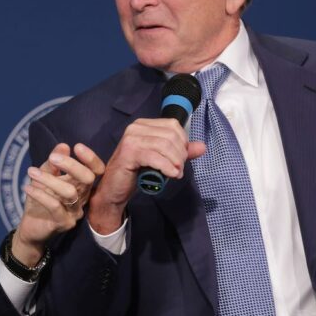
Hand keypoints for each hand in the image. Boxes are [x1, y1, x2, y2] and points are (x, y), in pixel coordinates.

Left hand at [12, 143, 104, 266]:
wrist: (30, 227)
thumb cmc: (40, 199)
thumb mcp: (44, 177)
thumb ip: (53, 164)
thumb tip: (63, 146)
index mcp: (81, 185)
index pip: (97, 171)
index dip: (91, 159)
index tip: (77, 147)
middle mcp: (83, 198)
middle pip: (88, 179)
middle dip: (71, 165)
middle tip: (53, 158)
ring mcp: (75, 212)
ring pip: (70, 192)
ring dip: (49, 179)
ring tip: (31, 172)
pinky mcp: (64, 223)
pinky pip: (55, 206)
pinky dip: (40, 194)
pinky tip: (27, 187)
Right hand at [88, 118, 204, 233]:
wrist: (113, 190)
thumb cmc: (135, 173)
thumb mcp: (161, 160)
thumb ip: (180, 152)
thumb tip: (202, 146)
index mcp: (143, 125)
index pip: (173, 125)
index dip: (182, 142)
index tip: (180, 159)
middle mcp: (135, 128)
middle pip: (170, 135)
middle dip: (180, 154)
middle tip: (179, 169)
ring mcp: (131, 139)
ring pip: (165, 145)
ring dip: (175, 162)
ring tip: (176, 174)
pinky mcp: (128, 153)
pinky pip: (155, 157)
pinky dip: (167, 167)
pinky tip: (171, 175)